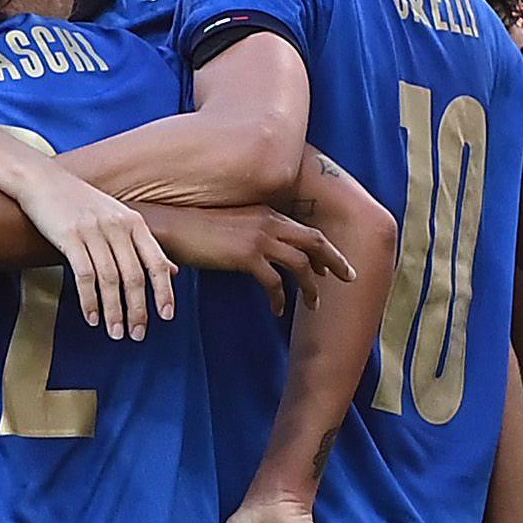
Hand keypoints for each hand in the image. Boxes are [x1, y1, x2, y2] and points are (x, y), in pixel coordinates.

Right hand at [9, 165, 175, 342]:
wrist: (41, 180)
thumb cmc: (79, 201)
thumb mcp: (118, 217)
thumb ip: (143, 244)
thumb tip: (171, 270)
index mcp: (134, 222)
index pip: (157, 262)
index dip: (164, 291)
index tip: (166, 316)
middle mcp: (117, 226)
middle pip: (135, 276)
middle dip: (138, 310)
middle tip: (137, 334)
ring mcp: (94, 231)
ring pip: (110, 280)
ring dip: (114, 311)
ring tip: (114, 332)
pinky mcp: (69, 237)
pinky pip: (85, 275)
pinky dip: (90, 300)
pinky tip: (92, 317)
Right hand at [142, 204, 352, 310]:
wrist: (172, 225)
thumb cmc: (196, 228)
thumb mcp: (231, 224)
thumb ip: (251, 233)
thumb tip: (261, 254)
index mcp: (267, 212)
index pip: (305, 230)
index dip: (323, 249)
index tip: (331, 266)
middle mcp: (269, 222)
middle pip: (315, 241)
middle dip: (335, 262)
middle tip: (349, 278)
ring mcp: (259, 238)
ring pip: (300, 264)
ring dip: (311, 287)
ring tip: (314, 305)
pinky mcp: (247, 256)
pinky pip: (274, 282)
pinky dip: (280, 298)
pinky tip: (278, 310)